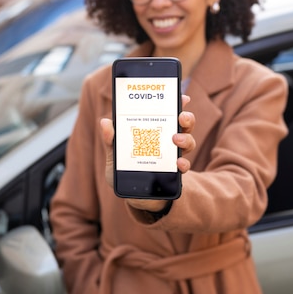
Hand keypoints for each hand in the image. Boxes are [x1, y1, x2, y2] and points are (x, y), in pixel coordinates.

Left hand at [100, 95, 195, 211]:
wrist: (131, 196)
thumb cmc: (124, 170)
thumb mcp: (113, 155)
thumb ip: (110, 140)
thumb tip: (104, 122)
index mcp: (154, 131)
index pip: (168, 113)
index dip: (177, 103)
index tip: (182, 97)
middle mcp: (167, 141)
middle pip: (183, 125)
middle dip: (186, 118)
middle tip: (180, 117)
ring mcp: (172, 156)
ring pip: (187, 142)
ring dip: (185, 139)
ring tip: (175, 139)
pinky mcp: (174, 173)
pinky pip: (184, 166)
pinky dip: (183, 164)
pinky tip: (178, 164)